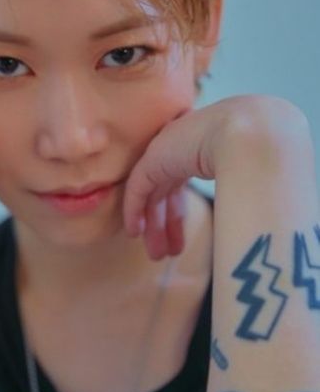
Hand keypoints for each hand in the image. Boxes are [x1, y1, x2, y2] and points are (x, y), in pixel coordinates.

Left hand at [122, 94, 306, 260]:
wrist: (249, 136)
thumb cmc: (258, 158)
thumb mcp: (245, 182)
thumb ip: (237, 198)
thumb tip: (246, 229)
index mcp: (200, 151)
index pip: (180, 187)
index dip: (177, 217)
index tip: (179, 244)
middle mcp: (180, 150)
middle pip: (165, 193)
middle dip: (165, 226)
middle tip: (165, 255)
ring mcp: (165, 152)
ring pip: (151, 195)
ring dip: (152, 226)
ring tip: (157, 255)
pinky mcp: (152, 159)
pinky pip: (137, 189)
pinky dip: (133, 211)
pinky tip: (135, 233)